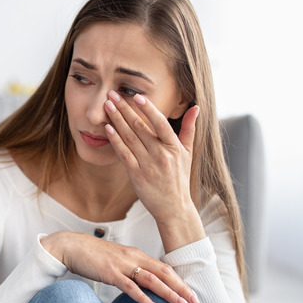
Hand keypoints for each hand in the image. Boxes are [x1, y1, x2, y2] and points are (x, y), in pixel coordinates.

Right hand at [41, 231, 197, 302]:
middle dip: (181, 288)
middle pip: (163, 273)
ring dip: (169, 294)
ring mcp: (122, 265)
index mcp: (136, 254)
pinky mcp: (110, 273)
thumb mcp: (116, 259)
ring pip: (152, 280)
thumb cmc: (92, 255)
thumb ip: (130, 267)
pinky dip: (144, 299)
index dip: (179, 281)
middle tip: (195, 302)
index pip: (164, 268)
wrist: (71, 246)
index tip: (190, 293)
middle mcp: (132, 257)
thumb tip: (142, 280)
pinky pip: (131, 287)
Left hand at [103, 91, 204, 248]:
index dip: (148, 109)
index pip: (160, 123)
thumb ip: (189, 129)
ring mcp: (148, 165)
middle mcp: (161, 154)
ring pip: (129, 138)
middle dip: (125, 109)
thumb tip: (196, 107)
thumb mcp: (188, 153)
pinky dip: (115, 140)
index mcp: (174, 147)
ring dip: (116, 120)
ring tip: (107, 106)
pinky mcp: (136, 175)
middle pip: (140, 127)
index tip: (136, 96)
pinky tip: (108, 128)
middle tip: (112, 94)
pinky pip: (124, 154)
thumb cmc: (179, 178)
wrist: (174, 207)